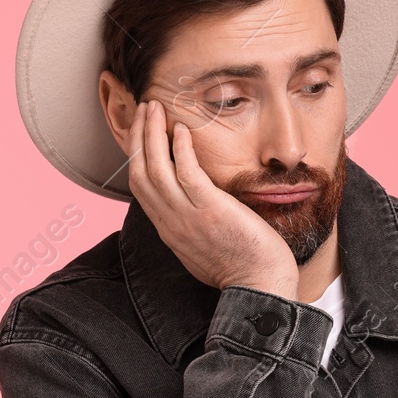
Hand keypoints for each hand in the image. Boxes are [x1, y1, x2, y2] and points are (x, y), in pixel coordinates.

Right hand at [126, 99, 298, 297]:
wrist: (260, 289)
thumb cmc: (242, 268)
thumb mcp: (205, 246)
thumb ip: (194, 223)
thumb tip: (196, 204)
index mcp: (169, 229)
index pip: (140, 185)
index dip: (137, 154)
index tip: (143, 131)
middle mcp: (171, 222)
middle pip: (140, 172)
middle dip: (138, 136)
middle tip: (144, 109)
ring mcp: (188, 217)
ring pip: (156, 168)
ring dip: (152, 134)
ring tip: (155, 108)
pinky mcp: (210, 211)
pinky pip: (186, 173)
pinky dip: (179, 149)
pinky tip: (181, 129)